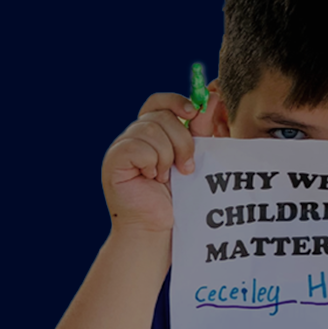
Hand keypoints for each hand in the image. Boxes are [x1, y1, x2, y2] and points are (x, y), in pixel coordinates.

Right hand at [102, 92, 210, 233]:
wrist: (158, 229)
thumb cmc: (175, 198)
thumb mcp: (193, 158)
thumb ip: (200, 130)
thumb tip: (213, 98)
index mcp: (151, 132)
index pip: (159, 102)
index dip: (176, 102)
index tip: (193, 113)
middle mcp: (134, 136)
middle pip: (161, 117)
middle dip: (181, 142)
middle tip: (185, 168)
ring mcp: (121, 147)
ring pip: (151, 131)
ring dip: (166, 158)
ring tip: (164, 178)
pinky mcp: (114, 160)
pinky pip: (138, 147)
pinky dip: (151, 164)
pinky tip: (149, 179)